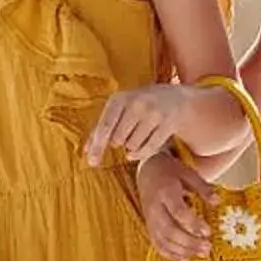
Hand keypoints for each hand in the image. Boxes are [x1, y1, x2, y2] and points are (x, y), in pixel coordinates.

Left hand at [85, 83, 202, 166]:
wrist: (174, 98)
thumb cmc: (137, 105)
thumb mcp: (118, 109)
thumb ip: (100, 128)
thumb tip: (86, 151)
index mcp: (119, 98)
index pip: (105, 126)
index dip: (97, 145)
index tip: (92, 162)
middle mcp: (137, 103)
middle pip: (118, 139)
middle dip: (119, 141)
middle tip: (126, 131)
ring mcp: (154, 113)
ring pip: (132, 146)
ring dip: (131, 146)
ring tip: (137, 133)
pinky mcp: (168, 124)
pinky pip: (148, 149)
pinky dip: (141, 153)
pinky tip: (138, 149)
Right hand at [134, 152, 213, 260]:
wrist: (147, 171)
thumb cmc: (170, 172)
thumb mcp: (188, 174)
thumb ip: (203, 188)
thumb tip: (217, 202)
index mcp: (165, 193)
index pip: (178, 212)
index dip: (193, 224)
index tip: (208, 231)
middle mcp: (155, 208)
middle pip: (169, 230)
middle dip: (189, 242)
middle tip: (207, 248)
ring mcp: (150, 219)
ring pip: (163, 240)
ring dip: (182, 251)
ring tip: (200, 254)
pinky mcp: (149, 227)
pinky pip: (157, 244)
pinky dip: (170, 254)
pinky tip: (185, 258)